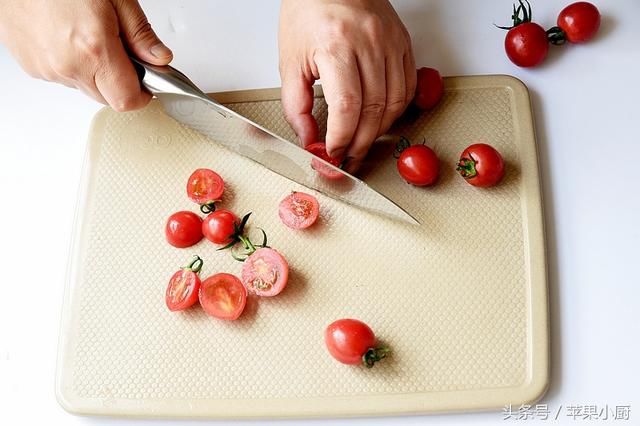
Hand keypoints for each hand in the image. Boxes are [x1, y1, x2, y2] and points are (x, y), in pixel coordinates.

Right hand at [0, 0, 171, 110]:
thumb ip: (140, 33)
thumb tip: (160, 59)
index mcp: (93, 49)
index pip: (126, 100)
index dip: (142, 95)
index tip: (147, 83)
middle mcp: (68, 65)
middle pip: (106, 97)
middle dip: (119, 82)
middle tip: (118, 50)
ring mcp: (46, 68)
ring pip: (84, 88)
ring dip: (94, 72)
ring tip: (88, 36)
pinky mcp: (31, 66)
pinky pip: (62, 77)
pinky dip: (72, 65)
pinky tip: (68, 38)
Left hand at [279, 0, 415, 172]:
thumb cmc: (308, 11)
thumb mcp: (290, 60)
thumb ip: (296, 106)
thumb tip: (309, 140)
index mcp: (336, 45)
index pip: (347, 107)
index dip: (342, 138)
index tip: (333, 151)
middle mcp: (369, 42)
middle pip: (374, 109)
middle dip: (360, 142)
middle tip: (348, 156)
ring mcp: (390, 42)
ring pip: (395, 103)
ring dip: (379, 130)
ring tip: (362, 141)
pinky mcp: (403, 43)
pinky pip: (407, 87)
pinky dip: (396, 110)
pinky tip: (380, 119)